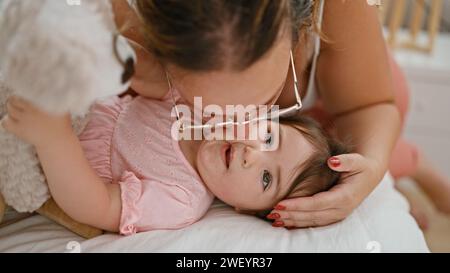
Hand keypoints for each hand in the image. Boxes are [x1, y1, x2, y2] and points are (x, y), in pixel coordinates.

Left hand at [1, 96, 71, 146]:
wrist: (57, 142)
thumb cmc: (60, 123)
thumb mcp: (63, 107)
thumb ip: (56, 95)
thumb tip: (49, 84)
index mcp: (42, 102)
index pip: (27, 90)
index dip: (26, 90)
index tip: (29, 93)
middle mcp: (33, 109)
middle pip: (14, 98)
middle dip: (16, 99)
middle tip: (21, 103)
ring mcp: (25, 120)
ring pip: (9, 108)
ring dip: (12, 108)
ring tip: (19, 112)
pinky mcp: (20, 130)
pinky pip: (5, 122)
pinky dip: (7, 120)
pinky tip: (14, 121)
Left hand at [268, 153, 384, 227]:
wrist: (369, 176)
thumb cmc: (360, 167)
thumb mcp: (357, 161)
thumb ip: (346, 161)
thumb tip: (332, 161)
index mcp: (345, 197)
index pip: (317, 203)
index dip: (298, 204)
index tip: (280, 203)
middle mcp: (341, 209)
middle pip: (311, 215)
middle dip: (290, 215)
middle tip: (271, 212)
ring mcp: (337, 215)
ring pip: (311, 222)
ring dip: (292, 221)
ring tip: (273, 219)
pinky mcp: (332, 216)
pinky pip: (313, 223)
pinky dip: (298, 224)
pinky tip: (285, 223)